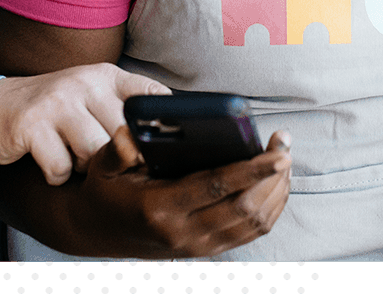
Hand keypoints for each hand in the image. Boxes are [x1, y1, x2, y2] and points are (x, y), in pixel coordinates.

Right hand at [0, 62, 169, 185]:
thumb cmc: (56, 109)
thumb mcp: (93, 98)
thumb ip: (125, 112)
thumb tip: (166, 141)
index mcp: (106, 76)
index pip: (150, 95)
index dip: (160, 124)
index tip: (158, 146)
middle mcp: (85, 83)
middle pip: (123, 135)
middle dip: (112, 157)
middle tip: (95, 157)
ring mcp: (58, 101)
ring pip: (93, 153)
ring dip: (83, 167)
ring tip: (71, 156)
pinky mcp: (33, 124)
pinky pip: (61, 168)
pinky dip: (57, 175)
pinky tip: (50, 161)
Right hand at [66, 125, 291, 258]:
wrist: (97, 231)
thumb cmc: (105, 187)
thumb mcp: (103, 163)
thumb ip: (118, 146)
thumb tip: (132, 132)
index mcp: (160, 207)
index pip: (217, 187)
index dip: (252, 169)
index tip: (278, 152)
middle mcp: (183, 233)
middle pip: (245, 208)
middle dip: (273, 175)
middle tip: (285, 143)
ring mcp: (198, 246)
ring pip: (254, 224)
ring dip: (277, 192)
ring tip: (284, 158)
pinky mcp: (206, 250)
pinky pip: (250, 233)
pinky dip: (270, 208)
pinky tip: (274, 183)